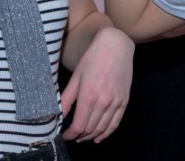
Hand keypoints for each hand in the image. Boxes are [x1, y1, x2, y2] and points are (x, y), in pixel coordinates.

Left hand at [61, 27, 133, 142]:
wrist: (116, 46)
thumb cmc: (92, 59)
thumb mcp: (75, 78)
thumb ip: (67, 100)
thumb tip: (59, 117)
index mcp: (89, 96)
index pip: (79, 125)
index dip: (70, 134)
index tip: (65, 135)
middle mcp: (104, 102)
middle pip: (90, 129)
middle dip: (80, 136)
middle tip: (73, 136)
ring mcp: (116, 102)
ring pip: (103, 128)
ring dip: (92, 136)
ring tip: (83, 137)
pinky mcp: (125, 100)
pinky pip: (116, 122)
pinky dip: (107, 132)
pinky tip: (99, 136)